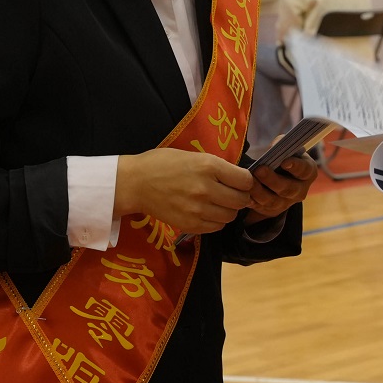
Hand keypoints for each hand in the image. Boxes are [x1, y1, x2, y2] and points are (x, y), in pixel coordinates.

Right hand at [115, 149, 254, 235]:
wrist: (136, 183)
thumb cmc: (163, 164)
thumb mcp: (193, 155)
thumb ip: (217, 166)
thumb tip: (239, 177)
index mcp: (209, 166)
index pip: (246, 180)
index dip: (247, 182)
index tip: (241, 182)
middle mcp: (206, 188)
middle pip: (241, 200)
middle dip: (241, 197)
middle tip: (231, 193)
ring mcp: (198, 209)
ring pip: (230, 216)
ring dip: (228, 210)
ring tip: (218, 203)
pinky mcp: (190, 224)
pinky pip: (216, 227)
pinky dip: (216, 221)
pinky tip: (208, 212)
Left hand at [246, 153, 316, 222]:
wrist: (278, 178)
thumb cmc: (284, 158)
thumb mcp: (286, 149)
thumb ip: (282, 144)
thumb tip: (275, 146)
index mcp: (308, 173)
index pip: (305, 170)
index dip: (296, 166)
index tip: (284, 162)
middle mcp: (300, 191)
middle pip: (288, 189)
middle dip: (272, 180)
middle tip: (260, 170)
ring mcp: (286, 203)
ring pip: (272, 201)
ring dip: (259, 191)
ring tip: (249, 180)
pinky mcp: (272, 210)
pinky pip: (261, 208)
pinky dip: (252, 200)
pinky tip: (244, 192)